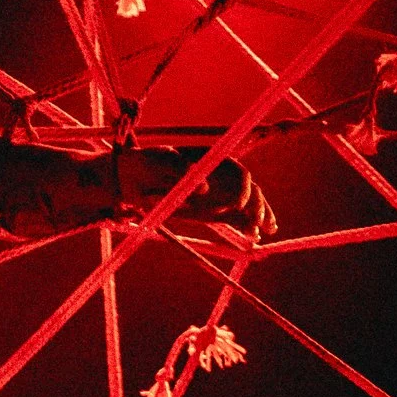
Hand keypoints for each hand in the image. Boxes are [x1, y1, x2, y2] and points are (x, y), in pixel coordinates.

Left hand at [116, 147, 275, 237]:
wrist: (131, 178)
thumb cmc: (147, 161)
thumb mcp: (160, 160)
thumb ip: (180, 170)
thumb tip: (204, 189)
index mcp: (211, 160)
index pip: (237, 173)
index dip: (242, 188)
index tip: (238, 204)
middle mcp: (218, 178)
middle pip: (249, 190)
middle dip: (258, 206)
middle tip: (261, 225)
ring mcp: (215, 195)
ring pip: (245, 206)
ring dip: (258, 217)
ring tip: (265, 232)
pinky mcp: (209, 211)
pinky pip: (232, 218)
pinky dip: (244, 225)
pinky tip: (254, 236)